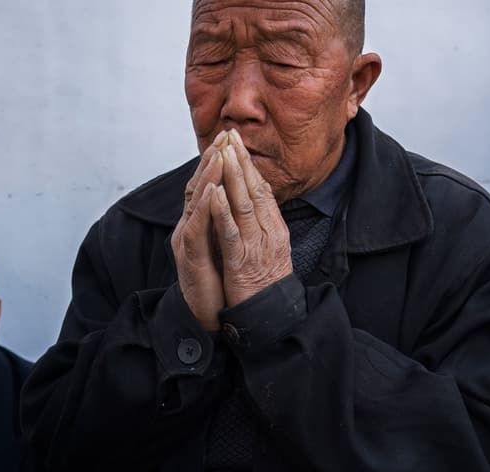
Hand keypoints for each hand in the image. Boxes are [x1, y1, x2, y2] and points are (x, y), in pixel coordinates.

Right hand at [171, 131, 227, 329]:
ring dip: (207, 177)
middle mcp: (189, 227)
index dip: (216, 162)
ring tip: (219, 154)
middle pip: (197, 187)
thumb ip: (223, 222)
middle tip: (224, 136)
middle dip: (211, 160)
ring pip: (194, 203)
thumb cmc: (214, 280)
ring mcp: (186, 240)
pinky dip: (204, 209)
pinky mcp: (189, 257)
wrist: (203, 313)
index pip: (207, 186)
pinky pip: (196, 229)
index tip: (229, 139)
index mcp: (199, 223)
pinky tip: (211, 192)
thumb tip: (234, 200)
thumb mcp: (221, 244)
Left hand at [210, 130, 292, 306]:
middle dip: (242, 161)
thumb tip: (257, 207)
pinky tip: (214, 192)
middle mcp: (269, 233)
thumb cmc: (266, 286)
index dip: (250, 165)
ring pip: (244, 205)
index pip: (263, 190)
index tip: (237, 143)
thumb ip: (264, 228)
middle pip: (256, 190)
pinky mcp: (241, 261)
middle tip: (230, 135)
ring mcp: (256, 246)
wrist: (270, 318)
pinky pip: (231, 232)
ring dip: (233, 177)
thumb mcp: (270, 251)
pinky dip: (222, 211)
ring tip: (224, 152)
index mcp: (275, 230)